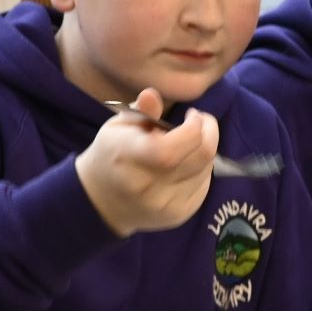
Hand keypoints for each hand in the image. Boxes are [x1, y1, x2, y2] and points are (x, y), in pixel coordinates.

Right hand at [76, 88, 219, 236]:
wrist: (101, 200)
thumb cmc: (113, 154)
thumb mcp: (118, 127)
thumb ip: (141, 111)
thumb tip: (151, 94)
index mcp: (125, 157)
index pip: (169, 149)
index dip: (192, 129)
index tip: (193, 115)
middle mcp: (144, 186)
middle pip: (199, 158)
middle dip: (209, 133)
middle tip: (203, 122)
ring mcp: (162, 205)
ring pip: (205, 170)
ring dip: (205, 151)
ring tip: (190, 144)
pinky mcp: (176, 216)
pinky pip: (204, 186)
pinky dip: (202, 170)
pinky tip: (187, 164)